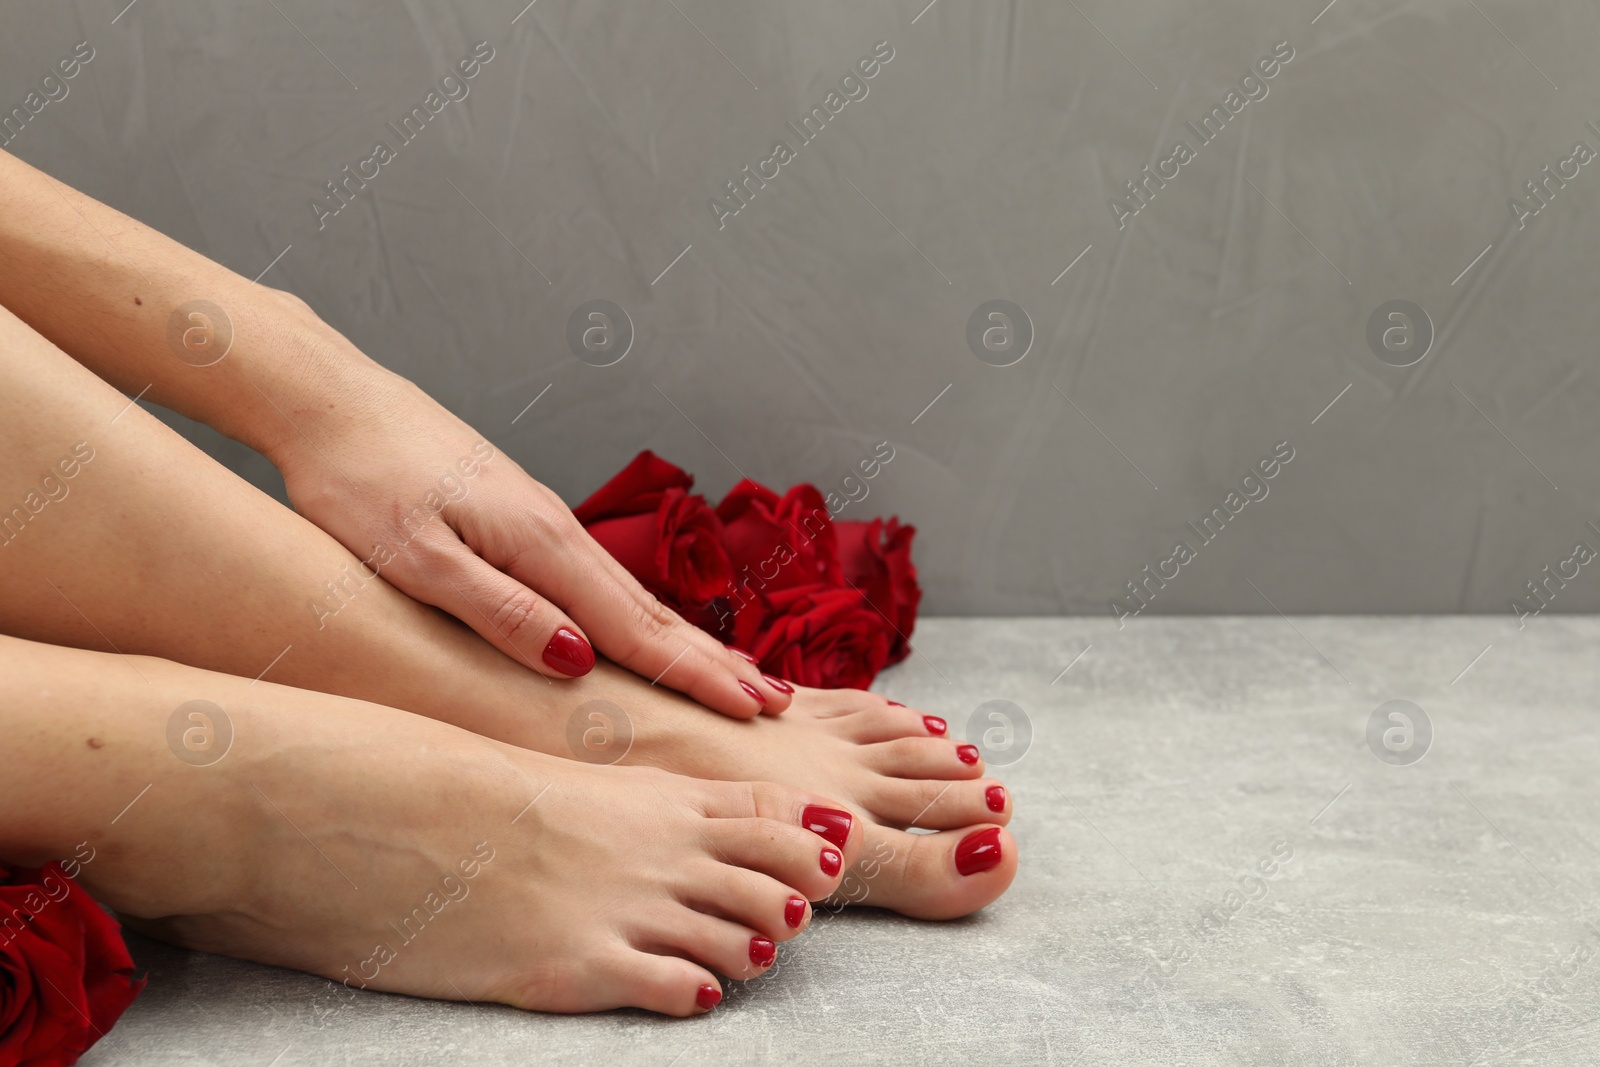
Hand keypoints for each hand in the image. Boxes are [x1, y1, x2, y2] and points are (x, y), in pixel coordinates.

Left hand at [275, 375, 791, 717]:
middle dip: (713, 660)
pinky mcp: (516, 522)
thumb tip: (579, 661)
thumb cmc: (358, 479)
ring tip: (730, 674)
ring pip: (626, 597)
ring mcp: (540, 523)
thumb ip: (499, 611)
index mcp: (539, 544)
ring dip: (683, 641)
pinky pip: (594, 583)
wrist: (330, 400)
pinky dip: (635, 617)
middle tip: (774, 702)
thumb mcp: (416, 560)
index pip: (635, 627)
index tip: (755, 708)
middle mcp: (555, 532)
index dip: (696, 673)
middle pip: (648, 611)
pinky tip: (638, 632)